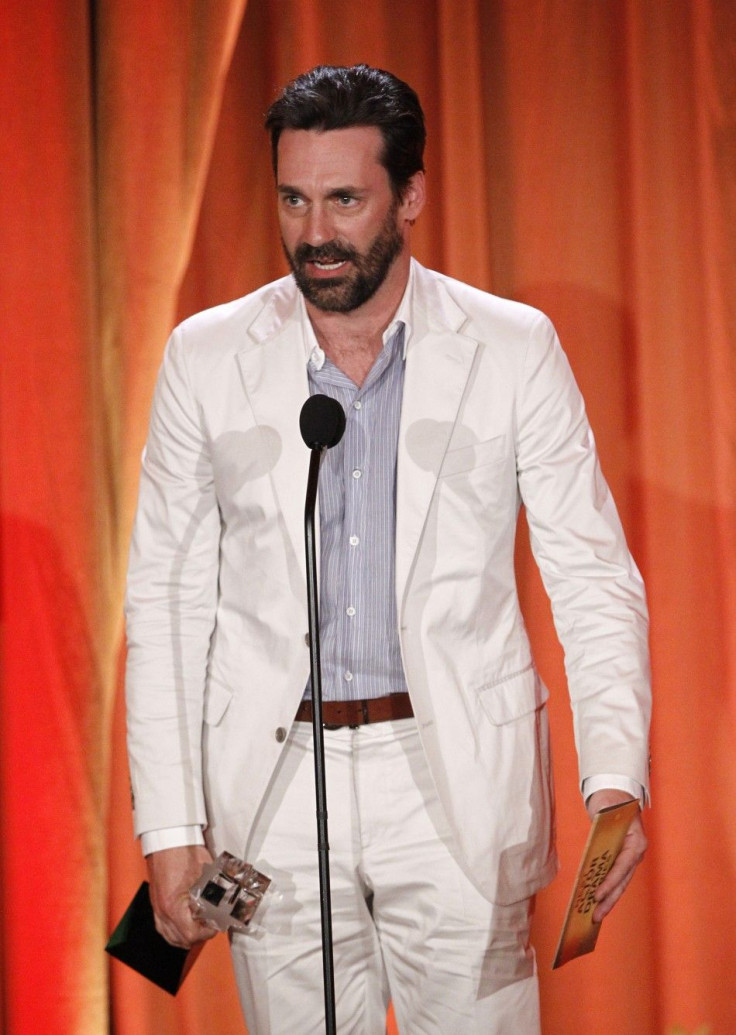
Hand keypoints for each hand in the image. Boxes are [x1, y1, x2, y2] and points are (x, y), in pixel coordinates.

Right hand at [146, 844, 217, 948]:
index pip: (191, 935)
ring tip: (200, 925)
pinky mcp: (155, 903)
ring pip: (170, 936)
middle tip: (210, 925)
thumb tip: (226, 906)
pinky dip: (175, 930)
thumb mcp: (206, 875)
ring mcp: (156, 908)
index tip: (215, 925)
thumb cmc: (185, 853)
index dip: (206, 933)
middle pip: (180, 939)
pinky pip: (163, 927)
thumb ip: (215, 894)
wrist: (169, 839)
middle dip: (198, 935)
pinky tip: (186, 923)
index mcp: (173, 906)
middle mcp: (162, 911)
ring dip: (186, 935)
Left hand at [585, 788, 646, 922]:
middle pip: (622, 881)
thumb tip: (591, 859)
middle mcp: (637, 852)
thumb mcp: (604, 813)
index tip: (597, 895)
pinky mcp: (623, 859)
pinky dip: (607, 890)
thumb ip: (600, 832)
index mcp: (636, 842)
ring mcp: (632, 857)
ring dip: (608, 900)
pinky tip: (597, 902)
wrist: (616, 794)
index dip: (609, 883)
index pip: (623, 866)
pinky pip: (615, 878)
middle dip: (609, 900)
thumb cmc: (610, 802)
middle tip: (595, 916)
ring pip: (620, 883)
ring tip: (595, 916)